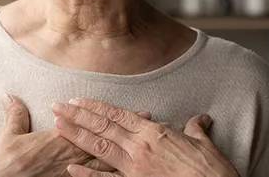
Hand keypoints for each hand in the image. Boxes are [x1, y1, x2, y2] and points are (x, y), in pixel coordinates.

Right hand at [0, 94, 149, 176]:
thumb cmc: (4, 163)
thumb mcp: (9, 135)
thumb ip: (15, 115)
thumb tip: (10, 95)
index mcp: (59, 138)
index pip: (94, 125)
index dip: (118, 119)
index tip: (138, 112)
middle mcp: (70, 154)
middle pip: (107, 140)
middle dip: (131, 131)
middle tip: (153, 123)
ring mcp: (71, 171)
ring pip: (107, 160)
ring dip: (129, 151)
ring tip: (148, 143)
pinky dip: (112, 175)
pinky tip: (128, 173)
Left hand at [51, 98, 239, 176]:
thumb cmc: (211, 170)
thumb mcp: (204, 143)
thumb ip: (196, 129)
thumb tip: (199, 119)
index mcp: (154, 132)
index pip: (118, 114)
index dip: (96, 107)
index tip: (78, 100)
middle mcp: (140, 147)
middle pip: (102, 126)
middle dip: (77, 116)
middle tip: (56, 106)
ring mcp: (135, 168)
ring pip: (99, 147)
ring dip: (76, 135)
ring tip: (57, 124)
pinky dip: (87, 174)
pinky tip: (70, 168)